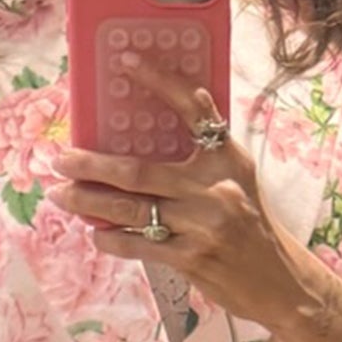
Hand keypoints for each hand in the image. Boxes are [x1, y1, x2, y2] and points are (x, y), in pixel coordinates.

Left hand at [47, 59, 295, 324]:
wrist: (280, 280)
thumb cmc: (251, 223)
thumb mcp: (237, 176)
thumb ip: (206, 149)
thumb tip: (160, 124)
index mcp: (227, 158)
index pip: (192, 108)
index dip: (160, 81)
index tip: (127, 62)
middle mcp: (214, 188)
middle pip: (139, 171)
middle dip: (92, 165)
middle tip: (60, 159)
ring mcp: (202, 226)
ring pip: (132, 210)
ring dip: (89, 202)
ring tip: (61, 195)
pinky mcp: (192, 260)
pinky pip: (141, 245)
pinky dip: (113, 238)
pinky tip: (95, 233)